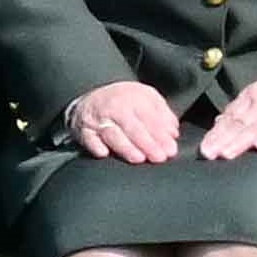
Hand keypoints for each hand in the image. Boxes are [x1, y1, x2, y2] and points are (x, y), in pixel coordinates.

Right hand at [61, 77, 186, 167]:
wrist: (92, 98)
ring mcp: (98, 119)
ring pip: (112, 134)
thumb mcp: (147, 98)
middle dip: (146, 143)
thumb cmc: (125, 101)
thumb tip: (173, 133)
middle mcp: (114, 107)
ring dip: (125, 146)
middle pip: (132, 127)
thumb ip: (163, 114)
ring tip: (138, 158)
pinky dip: (94, 145)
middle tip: (159, 157)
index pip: (148, 117)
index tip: (170, 149)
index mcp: (133, 98)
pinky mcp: (83, 130)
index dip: (160, 134)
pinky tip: (103, 153)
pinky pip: (88, 138)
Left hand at [192, 72, 256, 161]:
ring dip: (241, 140)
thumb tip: (219, 123)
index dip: (216, 133)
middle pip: (241, 122)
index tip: (204, 148)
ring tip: (227, 153)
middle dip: (223, 139)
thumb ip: (243, 110)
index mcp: (254, 93)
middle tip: (209, 154)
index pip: (231, 116)